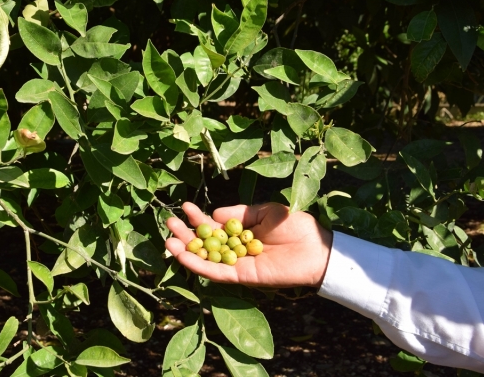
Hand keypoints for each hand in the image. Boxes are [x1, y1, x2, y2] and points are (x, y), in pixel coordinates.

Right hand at [165, 202, 332, 287]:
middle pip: (204, 243)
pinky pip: (215, 273)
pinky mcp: (241, 277)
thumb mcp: (265, 211)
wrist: (316, 249)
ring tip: (168, 239)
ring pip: (205, 259)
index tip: (185, 206)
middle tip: (169, 221)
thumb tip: (215, 214)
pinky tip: (181, 255)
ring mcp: (237, 264)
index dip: (198, 218)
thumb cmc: (296, 227)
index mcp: (242, 233)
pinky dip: (197, 265)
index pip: (214, 226)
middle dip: (185, 234)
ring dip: (184, 251)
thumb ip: (240, 213)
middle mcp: (236, 250)